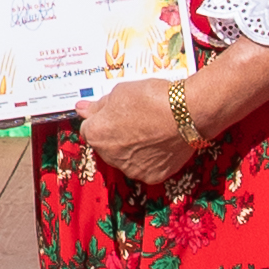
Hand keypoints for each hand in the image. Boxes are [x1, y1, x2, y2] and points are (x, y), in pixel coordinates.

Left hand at [77, 74, 198, 182]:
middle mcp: (109, 156)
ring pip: (126, 159)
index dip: (102, 119)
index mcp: (96, 134)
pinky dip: (151, 159)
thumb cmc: (152, 98)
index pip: (89, 129)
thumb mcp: (119, 92)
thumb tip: (82, 109)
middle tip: (135, 119)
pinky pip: (146, 167)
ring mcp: (131, 168)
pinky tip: (160, 142)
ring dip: (132, 149)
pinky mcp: (152, 176)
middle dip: (116, 135)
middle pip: (107, 146)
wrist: (186, 113)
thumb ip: (99, 106)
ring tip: (150, 130)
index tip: (113, 113)